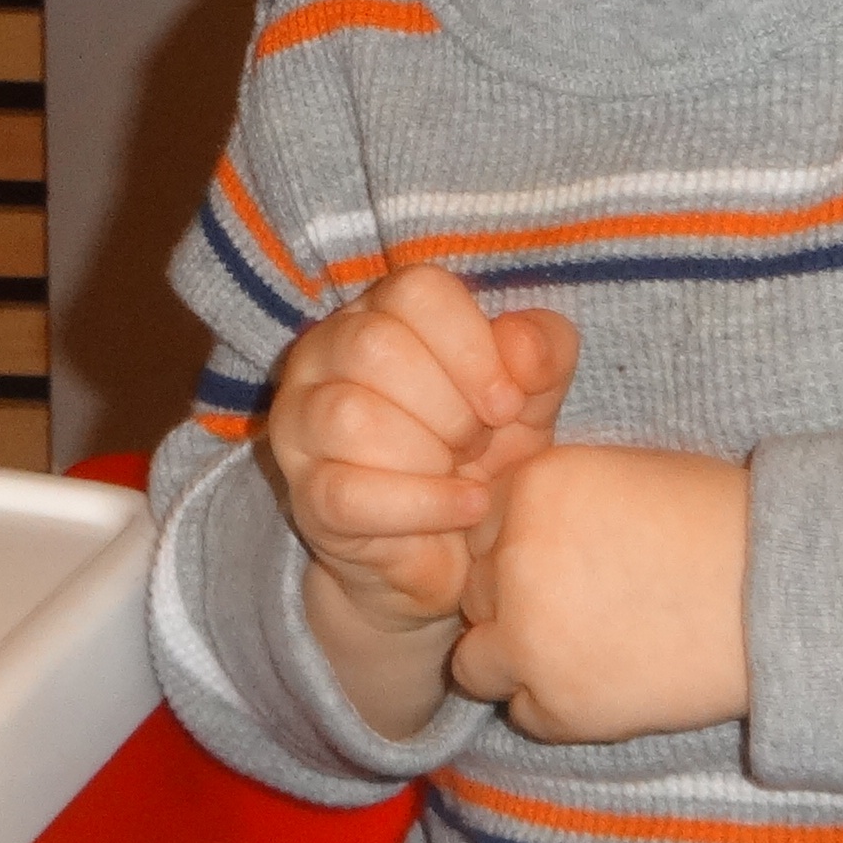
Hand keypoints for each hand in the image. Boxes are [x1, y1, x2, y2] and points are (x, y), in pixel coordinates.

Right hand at [266, 265, 577, 732]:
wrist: (453, 551)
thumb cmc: (482, 452)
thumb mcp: (530, 395)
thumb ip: (541, 352)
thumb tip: (518, 344)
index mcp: (377, 313)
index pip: (415, 291)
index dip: (472, 345)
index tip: (507, 402)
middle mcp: (322, 355)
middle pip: (376, 347)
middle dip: (450, 405)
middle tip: (479, 443)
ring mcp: (301, 426)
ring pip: (352, 417)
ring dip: (430, 452)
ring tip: (463, 474)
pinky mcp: (307, 496)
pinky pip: (351, 493)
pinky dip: (425, 502)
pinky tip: (466, 508)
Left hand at [451, 444, 749, 742]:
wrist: (782, 598)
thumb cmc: (718, 525)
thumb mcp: (624, 475)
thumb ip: (554, 502)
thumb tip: (506, 534)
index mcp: (532, 488)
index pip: (479, 529)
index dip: (517, 549)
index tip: (567, 562)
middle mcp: (515, 559)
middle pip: (474, 593)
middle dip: (513, 604)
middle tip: (584, 608)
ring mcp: (529, 637)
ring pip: (476, 661)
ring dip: (517, 661)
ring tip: (586, 651)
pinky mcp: (558, 705)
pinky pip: (525, 714)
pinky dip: (558, 707)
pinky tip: (613, 680)